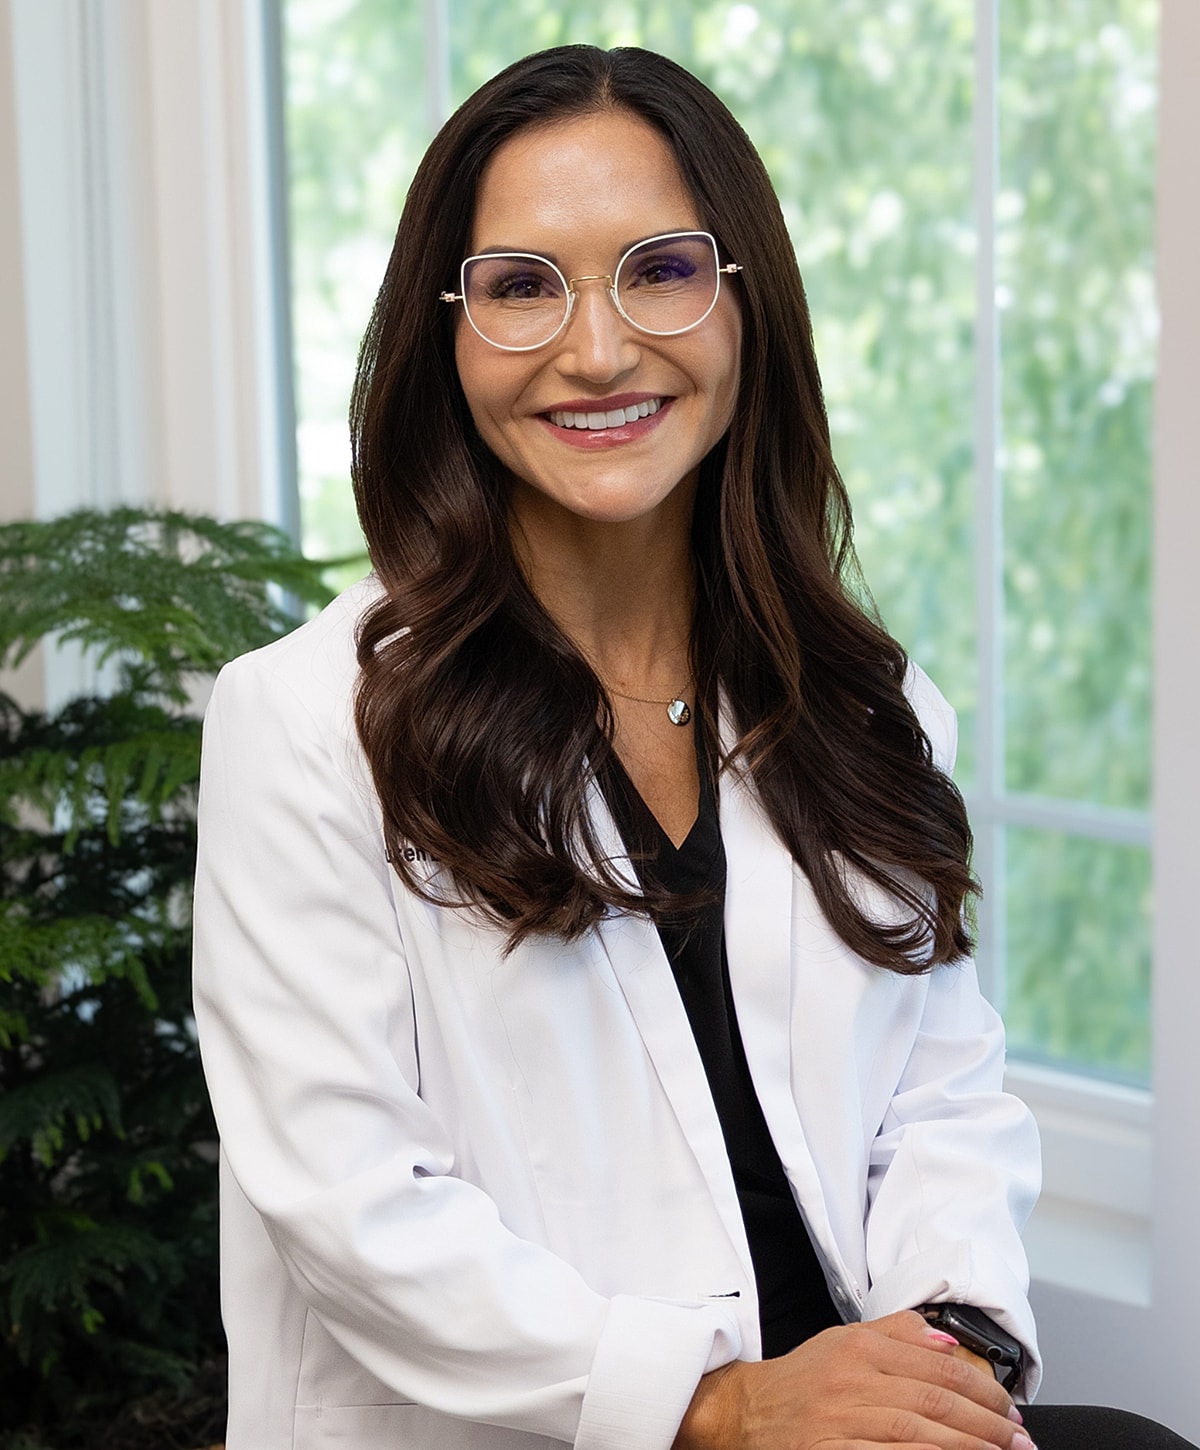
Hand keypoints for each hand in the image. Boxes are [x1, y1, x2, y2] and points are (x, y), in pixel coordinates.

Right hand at [674, 1310, 1034, 1449]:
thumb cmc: (800, 1380)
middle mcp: (850, 1382)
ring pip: (918, 1434)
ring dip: (968, 1448)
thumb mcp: (843, 1341)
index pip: (937, 1368)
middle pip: (934, 1403)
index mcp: (858, 1349)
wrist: (746, 1413)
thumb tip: (948, 1343)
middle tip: (1019, 1439)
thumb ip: (896, 1335)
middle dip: (987, 1424)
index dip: (982, 1390)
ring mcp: (839, 1422)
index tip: (1010, 1407)